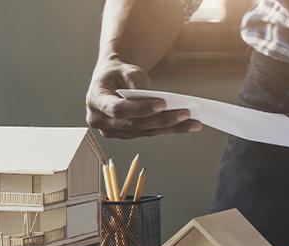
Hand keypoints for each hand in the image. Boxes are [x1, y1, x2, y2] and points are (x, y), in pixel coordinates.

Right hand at [85, 57, 201, 138]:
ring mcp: (113, 131)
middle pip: (135, 124)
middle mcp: (100, 120)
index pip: (119, 109)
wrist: (112, 80)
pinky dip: (169, 129)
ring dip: (170, 127)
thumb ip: (135, 79)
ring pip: (144, 131)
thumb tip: (152, 96)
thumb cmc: (118, 73)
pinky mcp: (126, 135)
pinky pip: (149, 133)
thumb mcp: (124, 69)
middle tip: (185, 113)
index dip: (141, 109)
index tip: (162, 104)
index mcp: (95, 101)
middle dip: (162, 119)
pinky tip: (186, 125)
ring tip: (192, 121)